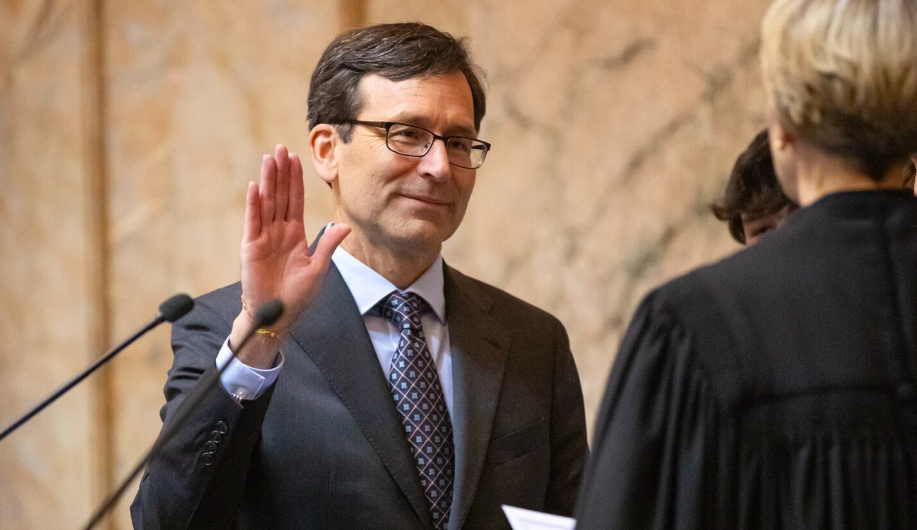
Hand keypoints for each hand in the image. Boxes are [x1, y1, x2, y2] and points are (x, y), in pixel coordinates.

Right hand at [230, 144, 349, 366]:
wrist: (276, 317)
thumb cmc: (296, 296)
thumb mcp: (318, 269)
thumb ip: (328, 246)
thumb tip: (345, 226)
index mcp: (295, 234)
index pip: (296, 201)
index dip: (296, 180)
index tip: (296, 158)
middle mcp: (278, 231)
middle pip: (280, 196)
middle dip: (282, 172)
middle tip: (281, 148)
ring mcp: (263, 237)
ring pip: (267, 203)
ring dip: (268, 181)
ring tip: (269, 159)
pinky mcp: (251, 247)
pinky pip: (253, 221)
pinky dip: (254, 204)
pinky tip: (256, 186)